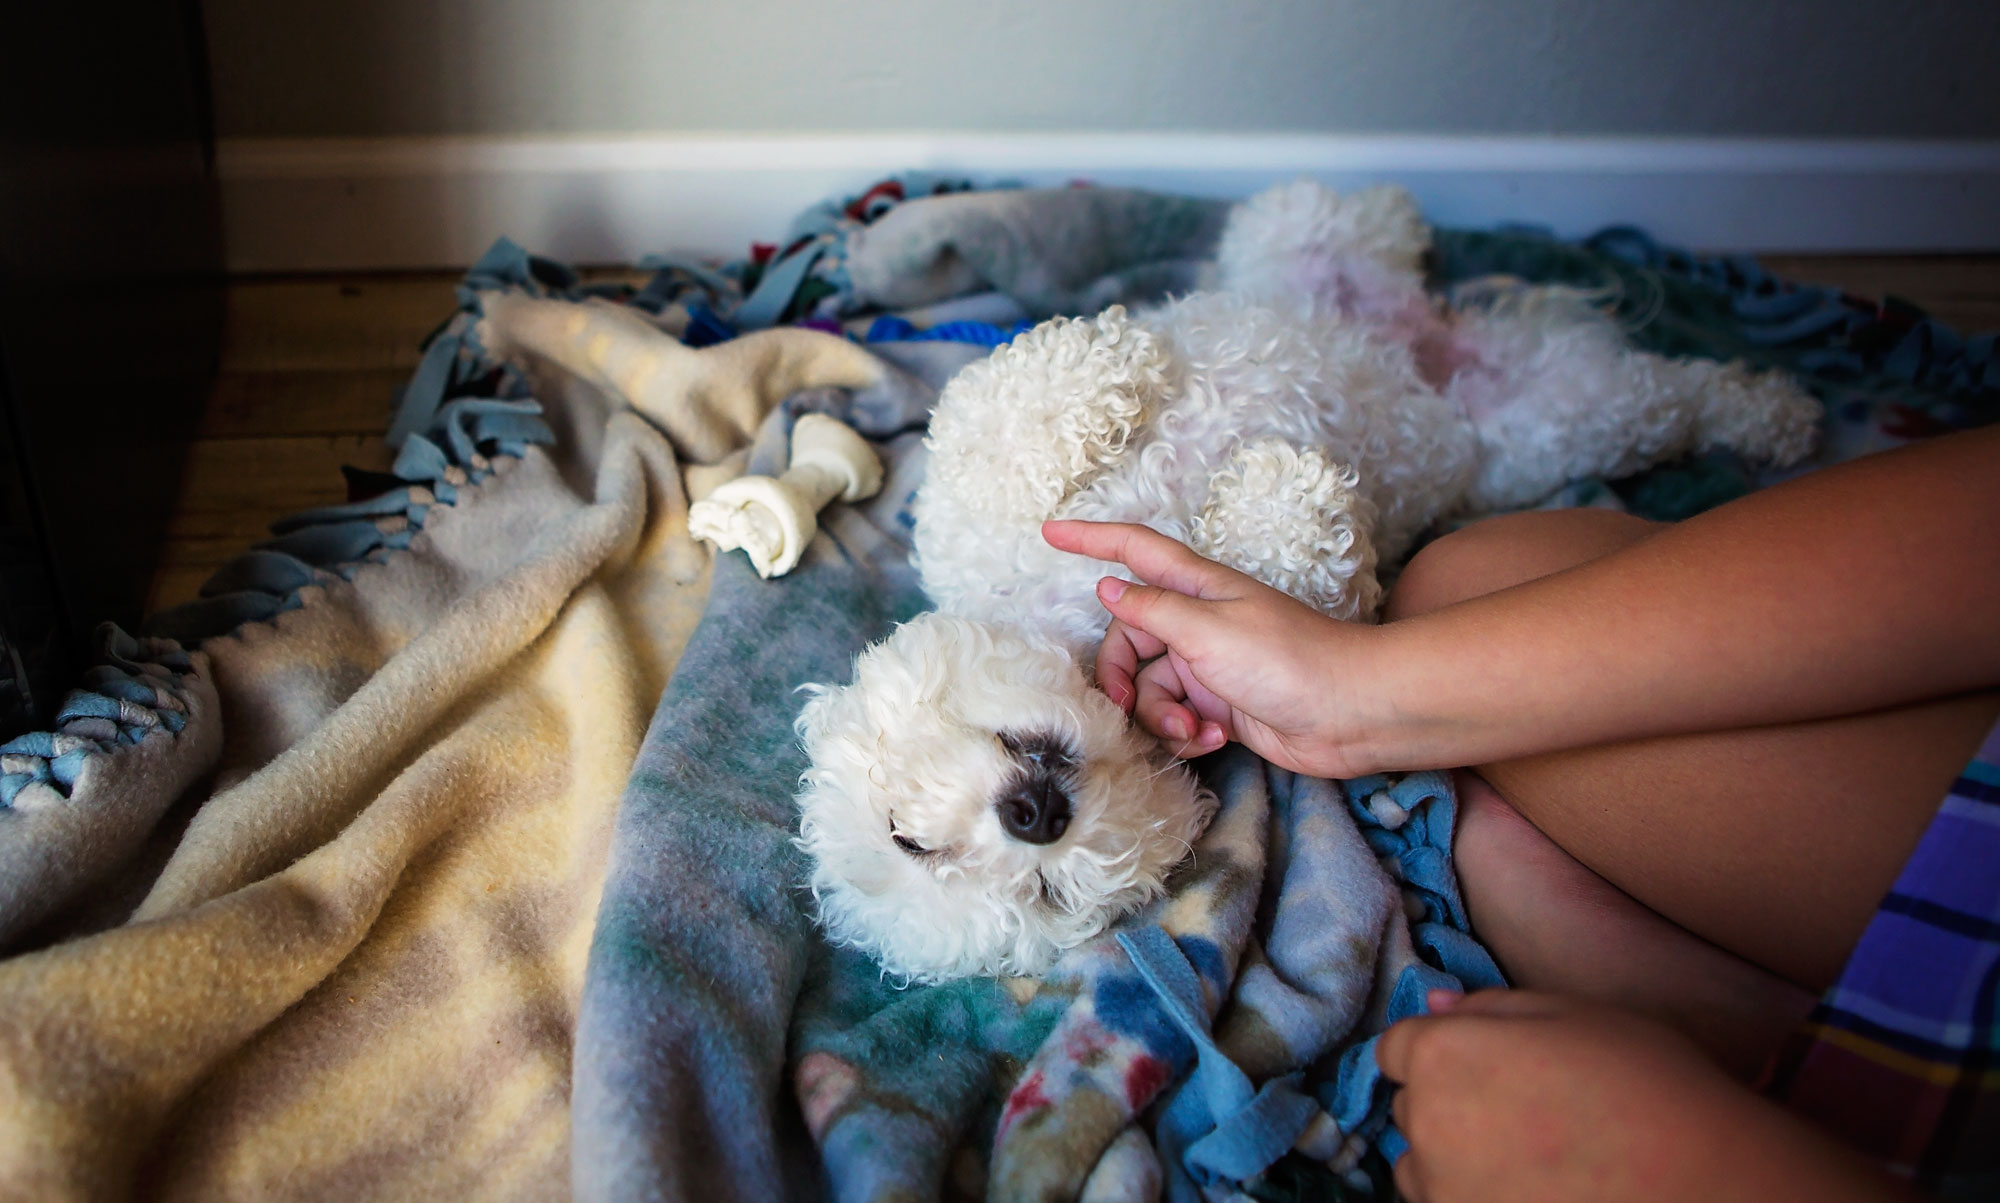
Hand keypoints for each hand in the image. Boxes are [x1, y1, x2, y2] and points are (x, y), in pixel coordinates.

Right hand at [1041, 519, 1388, 777]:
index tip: (1049, 532)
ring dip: (1159, 717)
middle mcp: (1198, 623)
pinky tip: (1214, 741)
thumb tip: (1108, 587)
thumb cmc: (1289, 661)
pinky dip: (1186, 734)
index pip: (1135, 551)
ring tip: (1193, 731)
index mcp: (1197, 589)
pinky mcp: (1221, 707)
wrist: (1353, 715)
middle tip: (1124, 707)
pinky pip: (1176, 718)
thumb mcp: (1209, 632)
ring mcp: (1209, 667)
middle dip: (1121, 679)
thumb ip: (1152, 611)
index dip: (1091, 539)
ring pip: (1149, 688)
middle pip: (1128, 640)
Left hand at [1375, 990, 1912, 1202]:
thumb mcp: (1574, 1014)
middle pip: (1409, 1108)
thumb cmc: (1649, 1086)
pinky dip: (1475, 1198)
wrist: (1708, 1184)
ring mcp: (1445, 1190)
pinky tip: (1534, 1189)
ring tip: (1531, 1160)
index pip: (1397, 1047)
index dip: (1438, 1051)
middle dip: (1447, 1104)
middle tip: (1521, 1113)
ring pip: (1420, 1169)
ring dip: (1453, 1161)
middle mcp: (1427, 1125)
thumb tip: (1437, 1005)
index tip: (1480, 1065)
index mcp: (1444, 1055)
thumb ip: (1492, 1006)